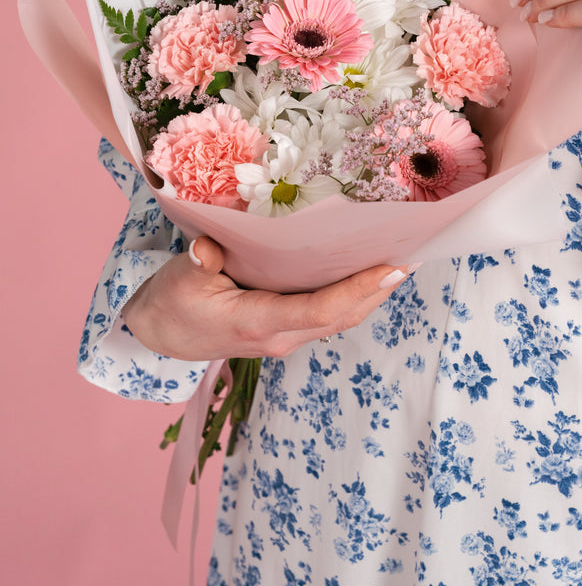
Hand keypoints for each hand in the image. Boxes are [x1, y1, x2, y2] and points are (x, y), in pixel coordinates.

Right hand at [121, 236, 413, 360]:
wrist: (161, 334)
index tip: (391, 268)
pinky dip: (355, 294)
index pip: (319, 310)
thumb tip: (208, 249)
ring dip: (374, 293)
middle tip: (415, 255)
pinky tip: (371, 271)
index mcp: (257, 323)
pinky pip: (329, 314)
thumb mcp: (178, 280)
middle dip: (380, 289)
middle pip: (342, 316)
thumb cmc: (172, 302)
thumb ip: (197, 264)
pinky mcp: (287, 328)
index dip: (358, 290)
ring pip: (340, 317)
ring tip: (405, 260)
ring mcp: (286, 336)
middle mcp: (281, 335)